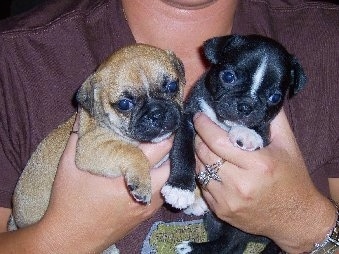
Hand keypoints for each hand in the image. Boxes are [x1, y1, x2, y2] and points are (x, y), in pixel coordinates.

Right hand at [36, 119, 170, 252]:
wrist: (71, 239)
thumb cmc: (68, 200)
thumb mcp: (69, 165)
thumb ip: (80, 136)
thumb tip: (86, 111)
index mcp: (124, 173)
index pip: (157, 148)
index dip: (165, 132)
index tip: (165, 120)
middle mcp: (142, 189)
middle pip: (171, 163)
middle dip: (171, 146)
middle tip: (167, 133)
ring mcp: (146, 205)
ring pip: (171, 179)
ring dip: (170, 163)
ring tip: (164, 150)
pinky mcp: (146, 215)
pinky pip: (164, 193)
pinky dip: (164, 180)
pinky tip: (156, 171)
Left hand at [193, 110, 335, 252]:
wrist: (296, 219)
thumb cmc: (293, 178)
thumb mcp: (288, 145)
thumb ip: (274, 119)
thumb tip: (260, 96)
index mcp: (257, 164)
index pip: (217, 140)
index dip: (203, 125)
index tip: (199, 116)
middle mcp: (239, 184)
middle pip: (203, 154)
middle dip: (198, 138)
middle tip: (201, 129)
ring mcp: (228, 200)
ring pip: (198, 169)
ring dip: (198, 155)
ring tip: (204, 146)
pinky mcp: (221, 211)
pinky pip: (202, 186)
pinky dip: (202, 173)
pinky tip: (210, 166)